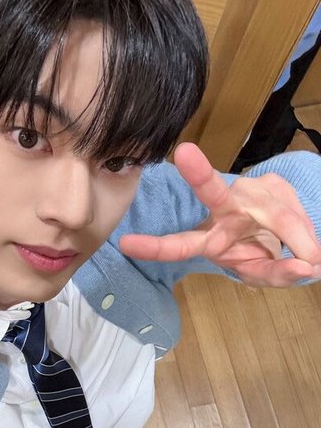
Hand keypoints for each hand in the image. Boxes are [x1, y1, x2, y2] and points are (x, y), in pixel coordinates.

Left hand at [119, 143, 320, 286]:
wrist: (286, 235)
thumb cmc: (261, 253)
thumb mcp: (262, 272)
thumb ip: (278, 274)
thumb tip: (307, 266)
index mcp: (210, 238)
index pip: (180, 244)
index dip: (155, 247)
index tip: (126, 243)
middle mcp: (225, 210)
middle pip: (213, 193)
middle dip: (200, 175)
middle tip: (185, 154)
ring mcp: (250, 193)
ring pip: (276, 213)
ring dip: (296, 237)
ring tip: (310, 259)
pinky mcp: (275, 183)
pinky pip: (294, 213)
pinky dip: (305, 234)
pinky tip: (309, 246)